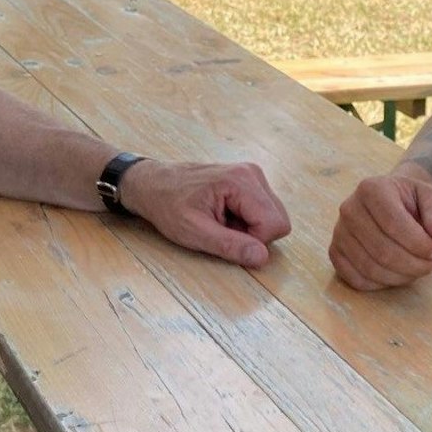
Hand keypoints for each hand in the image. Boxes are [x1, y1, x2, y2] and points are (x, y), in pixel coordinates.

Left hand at [118, 159, 290, 268]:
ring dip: (249, 228)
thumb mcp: (194, 232)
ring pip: (273, 216)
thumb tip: (261, 257)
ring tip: (220, 222)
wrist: (153, 184)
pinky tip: (223, 215)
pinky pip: (263, 210)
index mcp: (241, 181)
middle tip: (222, 230)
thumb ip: (230, 245)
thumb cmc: (168, 205)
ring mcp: (252, 174)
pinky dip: (246, 220)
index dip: (254, 241)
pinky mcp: (249, 180)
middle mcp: (252, 173)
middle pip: (278, 220)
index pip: (275, 224)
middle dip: (254, 234)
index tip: (226, 237)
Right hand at [328, 166, 431, 290]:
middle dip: (413, 264)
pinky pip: (356, 279)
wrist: (394, 202)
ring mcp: (339, 232)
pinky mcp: (335, 252)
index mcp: (372, 188)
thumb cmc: (415, 201)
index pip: (394, 224)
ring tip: (420, 269)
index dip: (420, 245)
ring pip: (370, 268)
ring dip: (401, 276)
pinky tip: (399, 274)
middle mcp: (349, 208)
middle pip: (382, 250)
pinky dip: (381, 284)